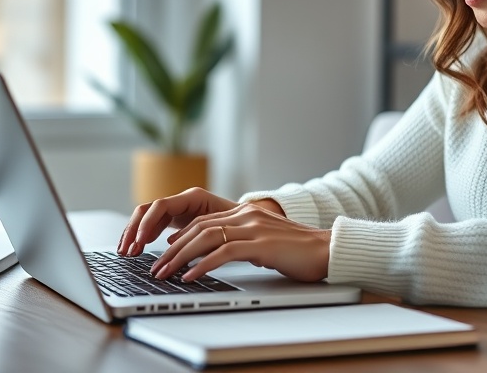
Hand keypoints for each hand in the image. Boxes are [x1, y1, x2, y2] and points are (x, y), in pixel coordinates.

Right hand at [117, 187, 237, 255]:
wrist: (252, 223)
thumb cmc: (241, 225)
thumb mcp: (224, 230)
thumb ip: (202, 236)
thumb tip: (178, 247)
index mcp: (193, 197)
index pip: (160, 206)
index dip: (147, 224)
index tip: (140, 243)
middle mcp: (183, 200)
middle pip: (148, 209)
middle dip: (134, 229)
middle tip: (127, 250)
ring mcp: (178, 209)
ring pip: (147, 217)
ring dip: (134, 233)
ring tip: (126, 252)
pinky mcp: (177, 220)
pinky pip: (153, 225)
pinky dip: (143, 236)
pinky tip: (137, 250)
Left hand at [150, 203, 330, 282]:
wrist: (328, 249)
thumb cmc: (300, 250)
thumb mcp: (267, 239)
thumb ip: (245, 240)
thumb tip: (221, 253)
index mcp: (248, 211)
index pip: (205, 220)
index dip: (182, 234)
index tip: (166, 248)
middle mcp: (247, 215)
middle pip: (199, 228)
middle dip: (173, 248)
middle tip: (158, 266)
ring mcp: (253, 228)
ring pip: (206, 238)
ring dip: (180, 256)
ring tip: (166, 272)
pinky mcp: (261, 244)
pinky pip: (223, 253)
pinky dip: (202, 265)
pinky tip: (190, 276)